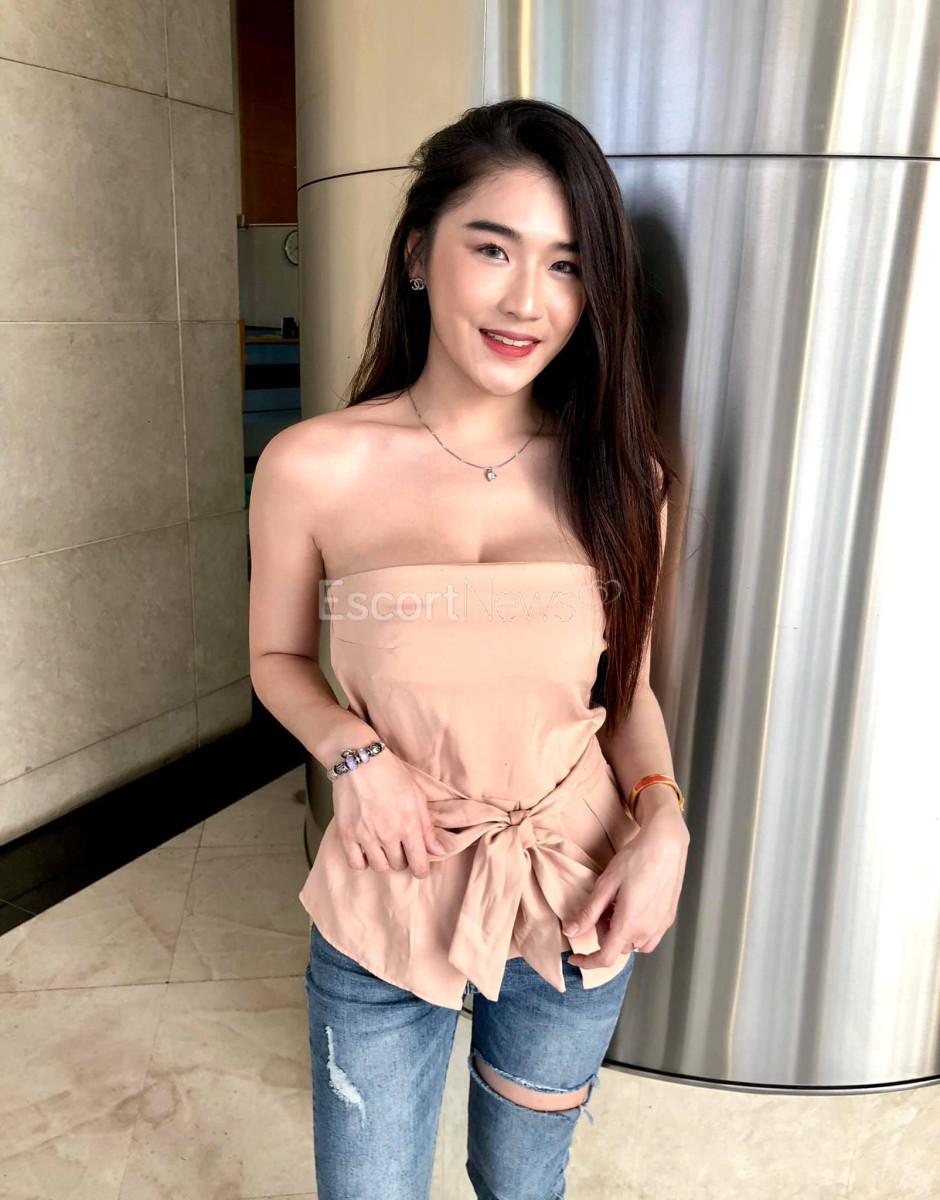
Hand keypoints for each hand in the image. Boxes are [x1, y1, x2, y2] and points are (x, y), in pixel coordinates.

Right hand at [331, 751, 447, 878]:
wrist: (360, 761)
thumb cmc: (392, 775)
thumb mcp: (417, 797)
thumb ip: (427, 828)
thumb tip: (439, 852)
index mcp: (409, 826)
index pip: (419, 864)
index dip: (422, 870)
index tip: (420, 867)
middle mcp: (387, 835)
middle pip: (398, 866)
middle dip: (403, 859)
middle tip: (401, 846)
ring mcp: (365, 836)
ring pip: (379, 867)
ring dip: (384, 860)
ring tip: (384, 847)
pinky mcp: (347, 834)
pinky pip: (355, 863)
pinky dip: (363, 861)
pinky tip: (367, 850)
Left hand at [562, 805, 689, 966]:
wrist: (665, 845)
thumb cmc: (635, 860)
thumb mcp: (605, 885)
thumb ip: (588, 913)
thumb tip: (571, 932)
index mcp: (629, 925)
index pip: (606, 958)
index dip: (587, 962)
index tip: (574, 957)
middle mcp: (648, 931)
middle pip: (618, 947)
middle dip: (605, 933)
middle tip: (603, 905)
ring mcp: (661, 926)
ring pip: (634, 943)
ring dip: (622, 932)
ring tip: (618, 904)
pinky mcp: (669, 918)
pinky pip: (649, 935)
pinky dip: (636, 928)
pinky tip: (633, 904)